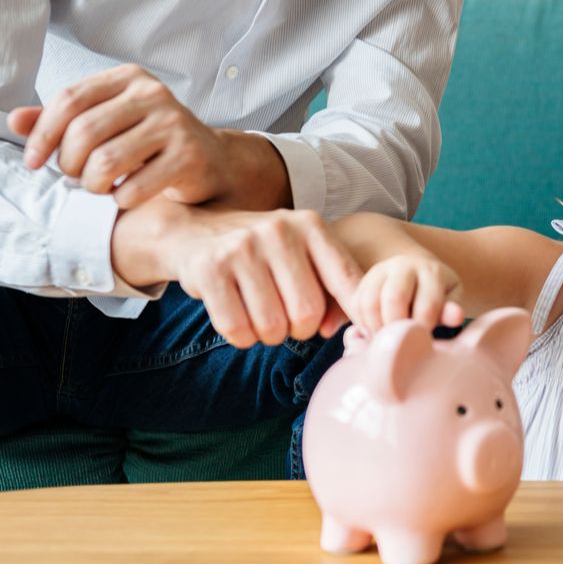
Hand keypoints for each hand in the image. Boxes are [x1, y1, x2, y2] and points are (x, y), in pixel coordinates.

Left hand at [8, 64, 238, 209]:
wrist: (210, 160)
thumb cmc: (150, 141)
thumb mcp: (108, 121)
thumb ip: (63, 119)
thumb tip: (15, 120)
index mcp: (129, 78)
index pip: (70, 99)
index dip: (42, 134)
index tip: (33, 160)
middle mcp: (154, 94)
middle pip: (84, 132)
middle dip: (68, 164)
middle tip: (75, 177)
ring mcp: (174, 124)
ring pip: (106, 162)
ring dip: (92, 185)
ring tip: (99, 187)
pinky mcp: (189, 157)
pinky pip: (135, 188)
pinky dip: (121, 200)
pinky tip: (126, 196)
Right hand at [121, 204, 363, 348]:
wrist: (195, 231)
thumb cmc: (264, 253)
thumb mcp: (303, 256)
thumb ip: (332, 290)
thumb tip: (333, 329)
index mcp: (310, 226)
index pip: (347, 280)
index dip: (357, 313)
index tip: (367, 332)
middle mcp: (279, 231)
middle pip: (308, 313)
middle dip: (300, 330)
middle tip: (288, 321)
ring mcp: (242, 247)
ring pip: (272, 326)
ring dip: (269, 336)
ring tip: (262, 317)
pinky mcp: (210, 269)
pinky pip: (237, 329)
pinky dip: (242, 337)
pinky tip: (240, 321)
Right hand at [346, 254, 464, 333]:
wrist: (416, 274)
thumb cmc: (437, 293)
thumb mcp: (450, 299)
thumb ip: (451, 310)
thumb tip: (456, 317)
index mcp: (431, 271)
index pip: (427, 304)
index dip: (424, 328)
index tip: (423, 342)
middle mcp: (403, 265)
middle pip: (394, 299)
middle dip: (397, 328)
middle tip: (401, 345)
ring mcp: (379, 271)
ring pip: (370, 302)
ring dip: (377, 328)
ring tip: (387, 341)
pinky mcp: (363, 281)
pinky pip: (356, 305)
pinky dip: (363, 324)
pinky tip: (375, 334)